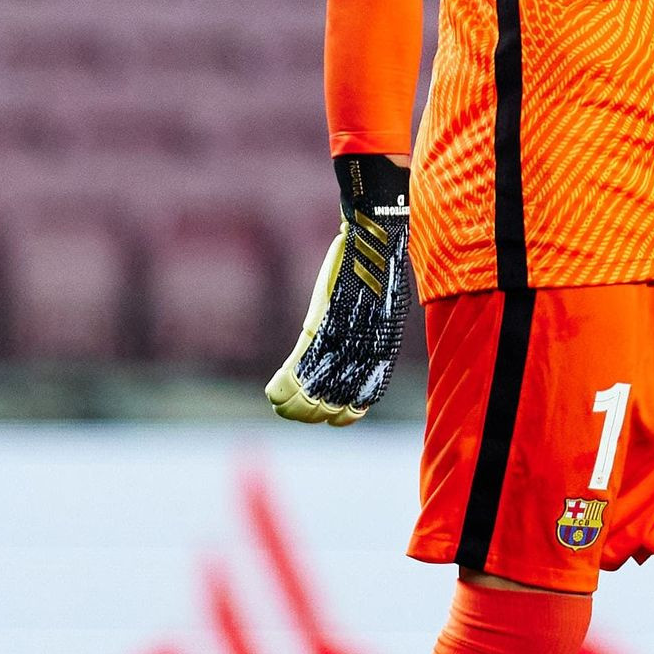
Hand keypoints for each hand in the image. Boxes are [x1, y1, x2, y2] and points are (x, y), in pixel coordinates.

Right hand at [265, 155, 414, 424]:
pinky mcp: (321, 322)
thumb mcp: (379, 307)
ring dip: (291, 402)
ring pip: (313, 388)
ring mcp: (341, 337)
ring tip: (279, 403)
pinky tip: (272, 392)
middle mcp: (362, 348)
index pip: (364, 396)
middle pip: (335, 400)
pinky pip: (299, 365)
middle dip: (310, 412)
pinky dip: (283, 382)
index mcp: (381, 347)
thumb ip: (370, 332)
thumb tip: (362, 350)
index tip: (330, 417)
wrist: (373, 235)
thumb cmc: (375, 267)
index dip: (345, 414)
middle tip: (291, 411)